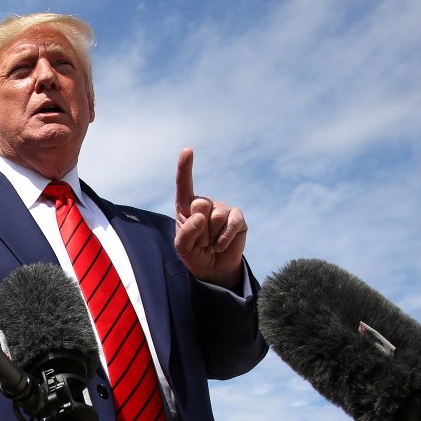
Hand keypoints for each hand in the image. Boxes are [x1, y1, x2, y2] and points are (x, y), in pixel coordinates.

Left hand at [174, 148, 246, 286]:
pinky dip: (224, 239)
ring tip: (210, 244)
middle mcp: (205, 203)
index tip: (187, 150)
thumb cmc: (194, 254)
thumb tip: (201, 215)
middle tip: (200, 242)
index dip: (185, 167)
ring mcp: (223, 209)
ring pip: (215, 217)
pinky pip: (232, 224)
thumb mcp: (182, 247)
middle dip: (198, 230)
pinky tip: (220, 246)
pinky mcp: (238, 218)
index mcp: (186, 206)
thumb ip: (186, 233)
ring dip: (210, 237)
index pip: (184, 184)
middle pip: (199, 205)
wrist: (213, 269)